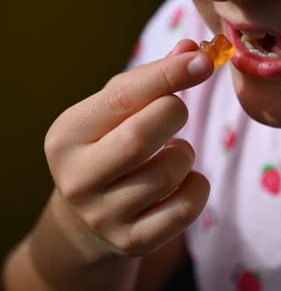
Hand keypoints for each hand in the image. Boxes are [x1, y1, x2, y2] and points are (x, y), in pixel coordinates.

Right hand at [44, 40, 212, 257]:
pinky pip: (186, 208)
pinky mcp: (132, 241)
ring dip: (186, 153)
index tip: (203, 60)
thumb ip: (152, 80)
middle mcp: (77, 178)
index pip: (121, 97)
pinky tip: (181, 182)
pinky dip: (197, 186)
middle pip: (141, 136)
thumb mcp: (117, 113)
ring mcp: (103, 216)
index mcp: (67, 135)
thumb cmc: (110, 149)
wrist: (91, 217)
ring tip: (172, 152)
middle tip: (176, 111)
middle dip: (174, 114)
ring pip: (170, 172)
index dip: (167, 75)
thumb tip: (192, 49)